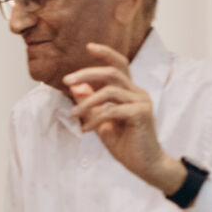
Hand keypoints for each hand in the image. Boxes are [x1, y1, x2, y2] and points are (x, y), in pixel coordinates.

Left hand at [62, 44, 184, 193]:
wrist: (145, 164)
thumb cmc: (125, 143)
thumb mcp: (101, 120)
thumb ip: (90, 103)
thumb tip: (75, 87)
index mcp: (130, 91)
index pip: (120, 65)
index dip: (106, 53)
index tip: (89, 46)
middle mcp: (138, 93)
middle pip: (112, 72)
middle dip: (87, 73)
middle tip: (66, 80)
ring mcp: (142, 102)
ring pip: (110, 91)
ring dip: (87, 101)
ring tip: (74, 114)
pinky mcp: (142, 115)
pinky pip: (113, 111)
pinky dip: (96, 119)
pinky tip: (87, 130)